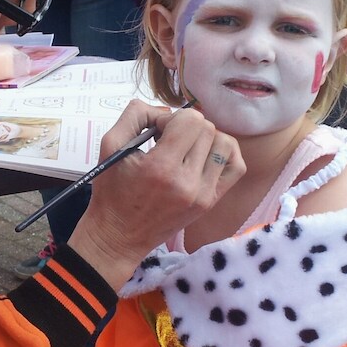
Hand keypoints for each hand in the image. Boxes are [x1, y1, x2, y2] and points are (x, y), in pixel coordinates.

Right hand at [68, 100, 244, 288]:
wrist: (119, 236)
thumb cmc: (112, 192)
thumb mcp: (110, 146)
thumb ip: (135, 115)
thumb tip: (166, 110)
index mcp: (161, 168)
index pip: (191, 120)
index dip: (172, 118)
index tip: (157, 132)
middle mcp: (187, 183)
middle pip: (208, 129)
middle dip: (187, 127)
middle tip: (167, 141)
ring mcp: (203, 195)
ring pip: (224, 143)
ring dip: (205, 139)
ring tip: (185, 149)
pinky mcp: (210, 202)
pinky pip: (236, 166)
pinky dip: (224, 154)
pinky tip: (204, 156)